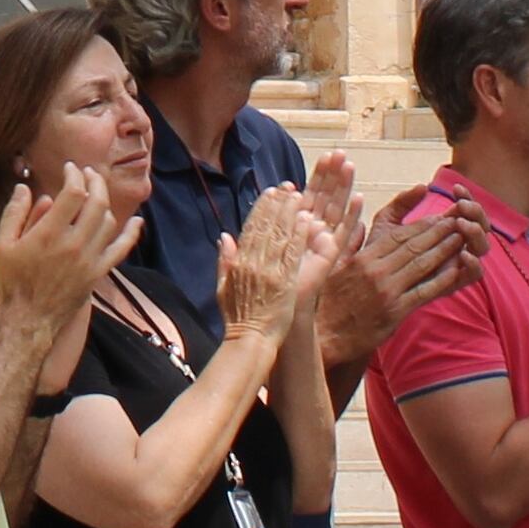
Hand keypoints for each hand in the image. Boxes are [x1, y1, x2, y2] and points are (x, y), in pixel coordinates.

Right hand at [0, 165, 133, 385]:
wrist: (28, 321)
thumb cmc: (12, 283)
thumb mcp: (1, 246)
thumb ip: (14, 214)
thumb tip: (24, 187)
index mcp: (49, 234)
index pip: (74, 193)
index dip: (74, 175)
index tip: (70, 168)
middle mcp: (74, 244)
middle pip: (96, 202)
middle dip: (95, 181)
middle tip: (88, 173)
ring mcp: (89, 260)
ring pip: (108, 221)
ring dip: (105, 202)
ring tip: (96, 193)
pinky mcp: (97, 274)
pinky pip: (121, 250)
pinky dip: (131, 234)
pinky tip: (137, 222)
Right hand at [219, 183, 335, 356]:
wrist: (249, 340)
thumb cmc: (237, 319)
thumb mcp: (222, 288)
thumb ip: (224, 261)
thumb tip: (224, 236)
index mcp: (239, 262)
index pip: (251, 228)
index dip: (261, 208)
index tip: (270, 192)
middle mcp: (252, 263)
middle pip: (266, 226)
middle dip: (277, 204)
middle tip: (288, 186)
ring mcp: (269, 272)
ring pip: (279, 235)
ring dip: (289, 213)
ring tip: (299, 196)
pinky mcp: (284, 282)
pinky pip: (293, 254)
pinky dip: (299, 235)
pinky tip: (306, 220)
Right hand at [316, 171, 482, 364]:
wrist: (325, 337)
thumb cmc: (327, 303)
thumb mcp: (331, 267)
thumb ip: (348, 244)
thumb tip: (357, 223)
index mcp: (363, 258)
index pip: (397, 236)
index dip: (420, 225)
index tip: (437, 216)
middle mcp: (376, 270)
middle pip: (413, 246)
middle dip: (437, 231)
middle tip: (456, 221)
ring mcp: (387, 291)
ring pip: (421, 264)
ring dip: (444, 249)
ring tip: (461, 238)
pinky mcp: (395, 311)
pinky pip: (424, 291)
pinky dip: (442, 279)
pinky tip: (457, 270)